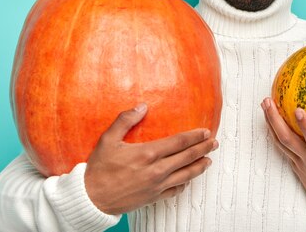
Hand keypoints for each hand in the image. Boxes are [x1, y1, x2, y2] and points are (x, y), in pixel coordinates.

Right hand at [84, 103, 217, 214]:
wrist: (91, 198)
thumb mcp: (108, 139)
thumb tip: (142, 106)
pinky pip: (175, 191)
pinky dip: (185, 184)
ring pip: (186, 175)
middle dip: (203, 149)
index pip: (179, 142)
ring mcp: (157, 186)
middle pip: (187, 157)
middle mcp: (156, 170)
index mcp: (148, 153)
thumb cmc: (99, 169)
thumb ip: (125, 120)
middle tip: (214, 143)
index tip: (205, 131)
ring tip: (209, 160)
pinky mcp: (153, 198)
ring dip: (200, 166)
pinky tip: (188, 179)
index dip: (195, 136)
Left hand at [261, 97, 305, 217]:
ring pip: (280, 142)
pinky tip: (269, 118)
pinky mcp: (294, 165)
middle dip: (276, 121)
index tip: (297, 109)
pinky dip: (273, 132)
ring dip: (270, 123)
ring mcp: (299, 163)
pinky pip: (280, 147)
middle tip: (268, 101)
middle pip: (288, 140)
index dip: (305, 127)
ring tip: (265, 104)